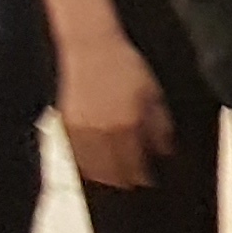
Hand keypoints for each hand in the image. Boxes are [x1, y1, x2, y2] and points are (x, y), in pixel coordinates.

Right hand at [55, 34, 170, 188]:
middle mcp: (104, 132)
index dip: (143, 176)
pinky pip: (77, 156)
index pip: (136, 164)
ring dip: (105, 177)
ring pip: (93, 168)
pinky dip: (87, 167)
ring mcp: (83, 131)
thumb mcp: (152, 93)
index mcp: (129, 124)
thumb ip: (159, 125)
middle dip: (125, 180)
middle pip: (114, 171)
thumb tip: (164, 151)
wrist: (90, 48)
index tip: (150, 181)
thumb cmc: (126, 66)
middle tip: (133, 184)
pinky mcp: (67, 126)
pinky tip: (94, 168)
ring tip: (115, 180)